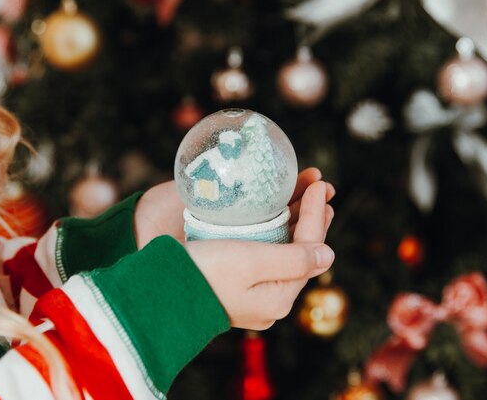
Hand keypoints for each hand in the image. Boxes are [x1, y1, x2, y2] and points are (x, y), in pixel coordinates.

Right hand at [184, 180, 335, 329]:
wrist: (158, 292)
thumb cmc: (203, 273)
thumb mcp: (252, 262)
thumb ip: (294, 259)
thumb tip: (328, 256)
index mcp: (278, 298)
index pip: (309, 250)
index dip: (316, 215)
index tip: (320, 185)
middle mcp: (268, 300)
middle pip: (299, 253)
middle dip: (311, 219)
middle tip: (321, 190)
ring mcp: (251, 294)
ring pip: (282, 253)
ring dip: (295, 223)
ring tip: (307, 198)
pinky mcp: (233, 285)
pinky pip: (264, 255)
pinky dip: (275, 233)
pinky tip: (277, 218)